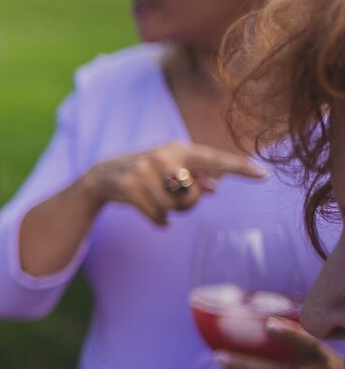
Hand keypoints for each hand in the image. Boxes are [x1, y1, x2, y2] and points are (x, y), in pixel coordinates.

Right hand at [76, 141, 263, 227]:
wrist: (103, 176)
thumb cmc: (148, 174)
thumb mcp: (172, 169)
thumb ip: (196, 176)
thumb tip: (214, 188)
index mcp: (179, 148)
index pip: (215, 159)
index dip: (240, 168)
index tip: (265, 175)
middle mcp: (163, 155)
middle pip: (193, 194)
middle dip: (186, 205)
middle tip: (174, 200)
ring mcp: (144, 170)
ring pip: (174, 208)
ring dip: (169, 213)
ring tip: (157, 203)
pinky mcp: (130, 187)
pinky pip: (158, 215)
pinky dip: (158, 220)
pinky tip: (153, 216)